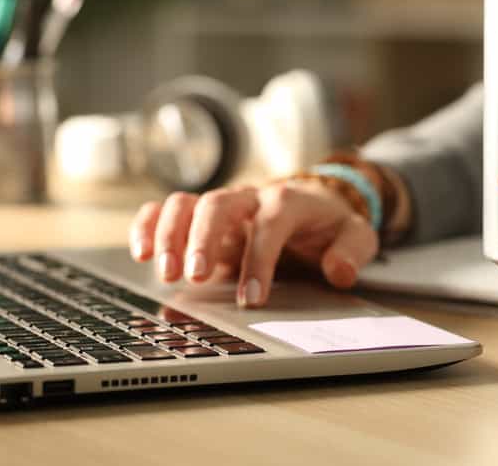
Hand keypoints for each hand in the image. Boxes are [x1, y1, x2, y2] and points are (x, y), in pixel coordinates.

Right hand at [128, 180, 378, 307]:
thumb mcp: (357, 235)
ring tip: (166, 272)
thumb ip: (352, 251)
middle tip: (195, 277)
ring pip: (187, 203)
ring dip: (170, 234)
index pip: (271, 222)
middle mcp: (251, 197)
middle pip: (219, 204)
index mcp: (290, 200)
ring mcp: (223, 206)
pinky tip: (140, 253)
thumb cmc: (332, 224)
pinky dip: (148, 225)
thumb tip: (338, 271)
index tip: (252, 298)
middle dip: (203, 239)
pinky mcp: (202, 216)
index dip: (260, 258)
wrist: (318, 204)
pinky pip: (167, 209)